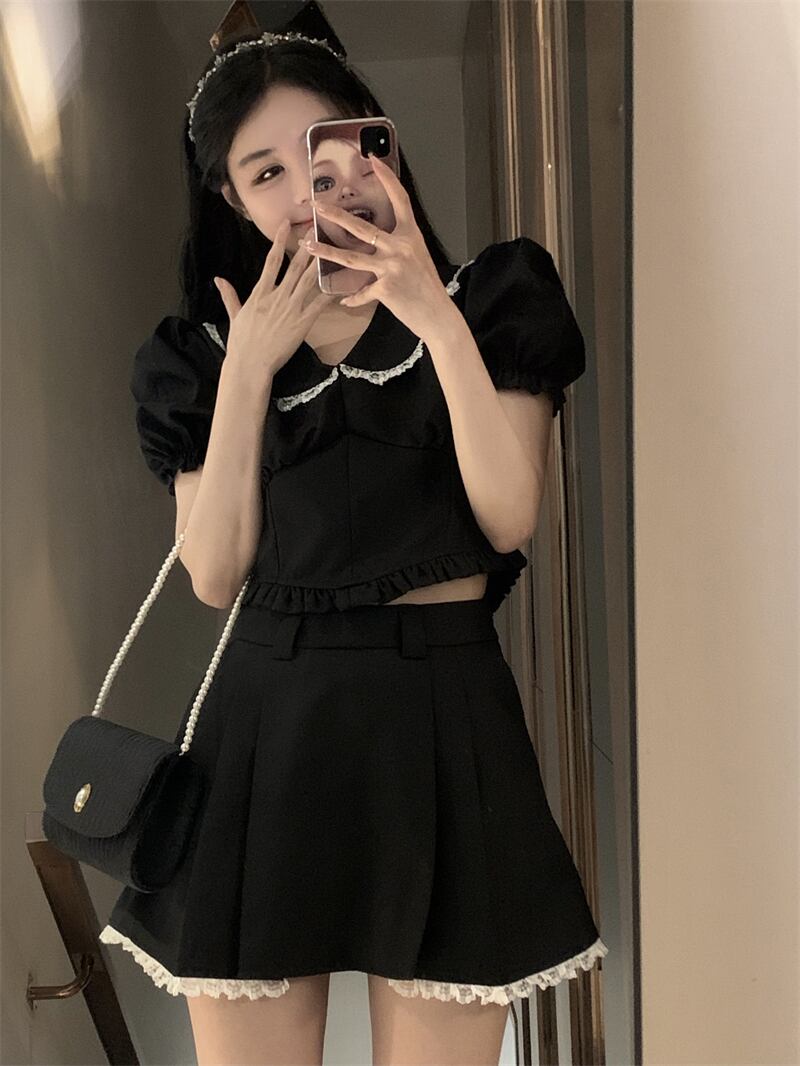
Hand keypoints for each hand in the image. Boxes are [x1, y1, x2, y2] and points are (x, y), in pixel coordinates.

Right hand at [214, 218, 337, 377]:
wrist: (250, 364)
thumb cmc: (241, 342)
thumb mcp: (234, 315)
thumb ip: (229, 295)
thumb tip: (218, 279)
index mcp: (260, 293)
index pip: (271, 261)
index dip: (279, 240)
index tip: (286, 224)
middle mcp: (277, 297)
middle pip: (295, 267)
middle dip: (306, 247)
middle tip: (315, 230)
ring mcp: (291, 310)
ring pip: (308, 281)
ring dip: (318, 263)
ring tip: (328, 248)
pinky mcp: (302, 324)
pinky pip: (319, 306)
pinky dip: (329, 295)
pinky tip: (338, 285)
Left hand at [301, 154, 451, 341]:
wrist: (438, 314)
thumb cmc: (427, 286)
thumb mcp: (417, 256)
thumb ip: (398, 244)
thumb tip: (377, 238)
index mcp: (411, 235)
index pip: (399, 199)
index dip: (387, 179)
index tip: (374, 160)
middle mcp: (401, 247)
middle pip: (363, 228)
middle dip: (336, 215)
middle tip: (316, 205)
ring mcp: (393, 268)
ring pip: (352, 257)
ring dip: (326, 251)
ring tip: (308, 244)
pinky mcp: (386, 289)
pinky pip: (362, 292)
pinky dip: (353, 298)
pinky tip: (343, 299)